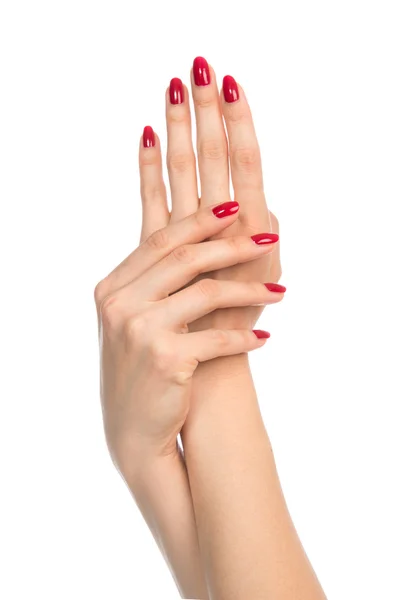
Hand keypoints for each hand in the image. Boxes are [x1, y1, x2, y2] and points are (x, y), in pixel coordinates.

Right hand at [94, 203, 284, 474]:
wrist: (131, 430)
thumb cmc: (141, 370)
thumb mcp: (134, 320)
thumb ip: (152, 281)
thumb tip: (201, 241)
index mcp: (112, 288)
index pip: (161, 241)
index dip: (199, 221)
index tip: (234, 207)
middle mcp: (120, 304)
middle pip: (186, 257)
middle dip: (233, 245)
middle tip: (268, 240)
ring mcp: (140, 331)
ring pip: (207, 293)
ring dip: (250, 291)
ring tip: (280, 293)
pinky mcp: (165, 360)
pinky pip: (218, 338)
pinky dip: (245, 337)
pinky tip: (263, 337)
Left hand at [156, 58, 282, 331]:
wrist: (209, 367)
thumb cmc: (234, 321)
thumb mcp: (254, 274)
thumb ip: (252, 235)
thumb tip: (249, 204)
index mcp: (252, 230)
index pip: (243, 162)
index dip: (236, 122)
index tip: (227, 83)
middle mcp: (226, 228)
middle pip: (216, 156)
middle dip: (209, 110)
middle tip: (202, 64)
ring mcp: (192, 236)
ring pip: (187, 169)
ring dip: (182, 126)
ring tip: (176, 84)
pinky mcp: (163, 251)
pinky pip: (153, 200)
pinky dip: (148, 167)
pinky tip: (144, 134)